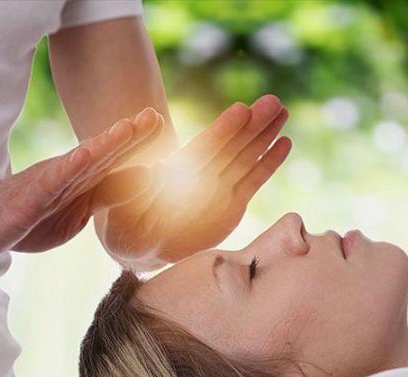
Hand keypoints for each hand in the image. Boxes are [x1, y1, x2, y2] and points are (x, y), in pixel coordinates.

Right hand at [0, 107, 162, 258]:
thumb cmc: (30, 219)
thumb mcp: (76, 213)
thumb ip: (104, 197)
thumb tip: (141, 183)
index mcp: (81, 180)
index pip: (114, 160)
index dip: (138, 143)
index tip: (161, 122)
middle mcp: (68, 175)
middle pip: (104, 153)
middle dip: (131, 135)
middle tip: (154, 114)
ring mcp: (49, 184)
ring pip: (82, 162)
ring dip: (106, 144)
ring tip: (127, 127)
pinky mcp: (30, 198)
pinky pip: (52, 182)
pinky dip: (69, 168)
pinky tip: (84, 154)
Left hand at [96, 95, 290, 267]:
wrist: (144, 243)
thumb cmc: (126, 222)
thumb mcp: (123, 204)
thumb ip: (136, 188)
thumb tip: (147, 172)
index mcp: (178, 171)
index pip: (205, 148)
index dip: (223, 130)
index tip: (241, 110)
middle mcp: (203, 174)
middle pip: (232, 145)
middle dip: (253, 124)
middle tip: (274, 101)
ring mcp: (220, 187)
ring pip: (246, 156)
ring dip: (265, 135)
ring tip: (283, 110)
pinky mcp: (233, 204)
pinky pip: (254, 180)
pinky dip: (268, 163)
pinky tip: (284, 142)